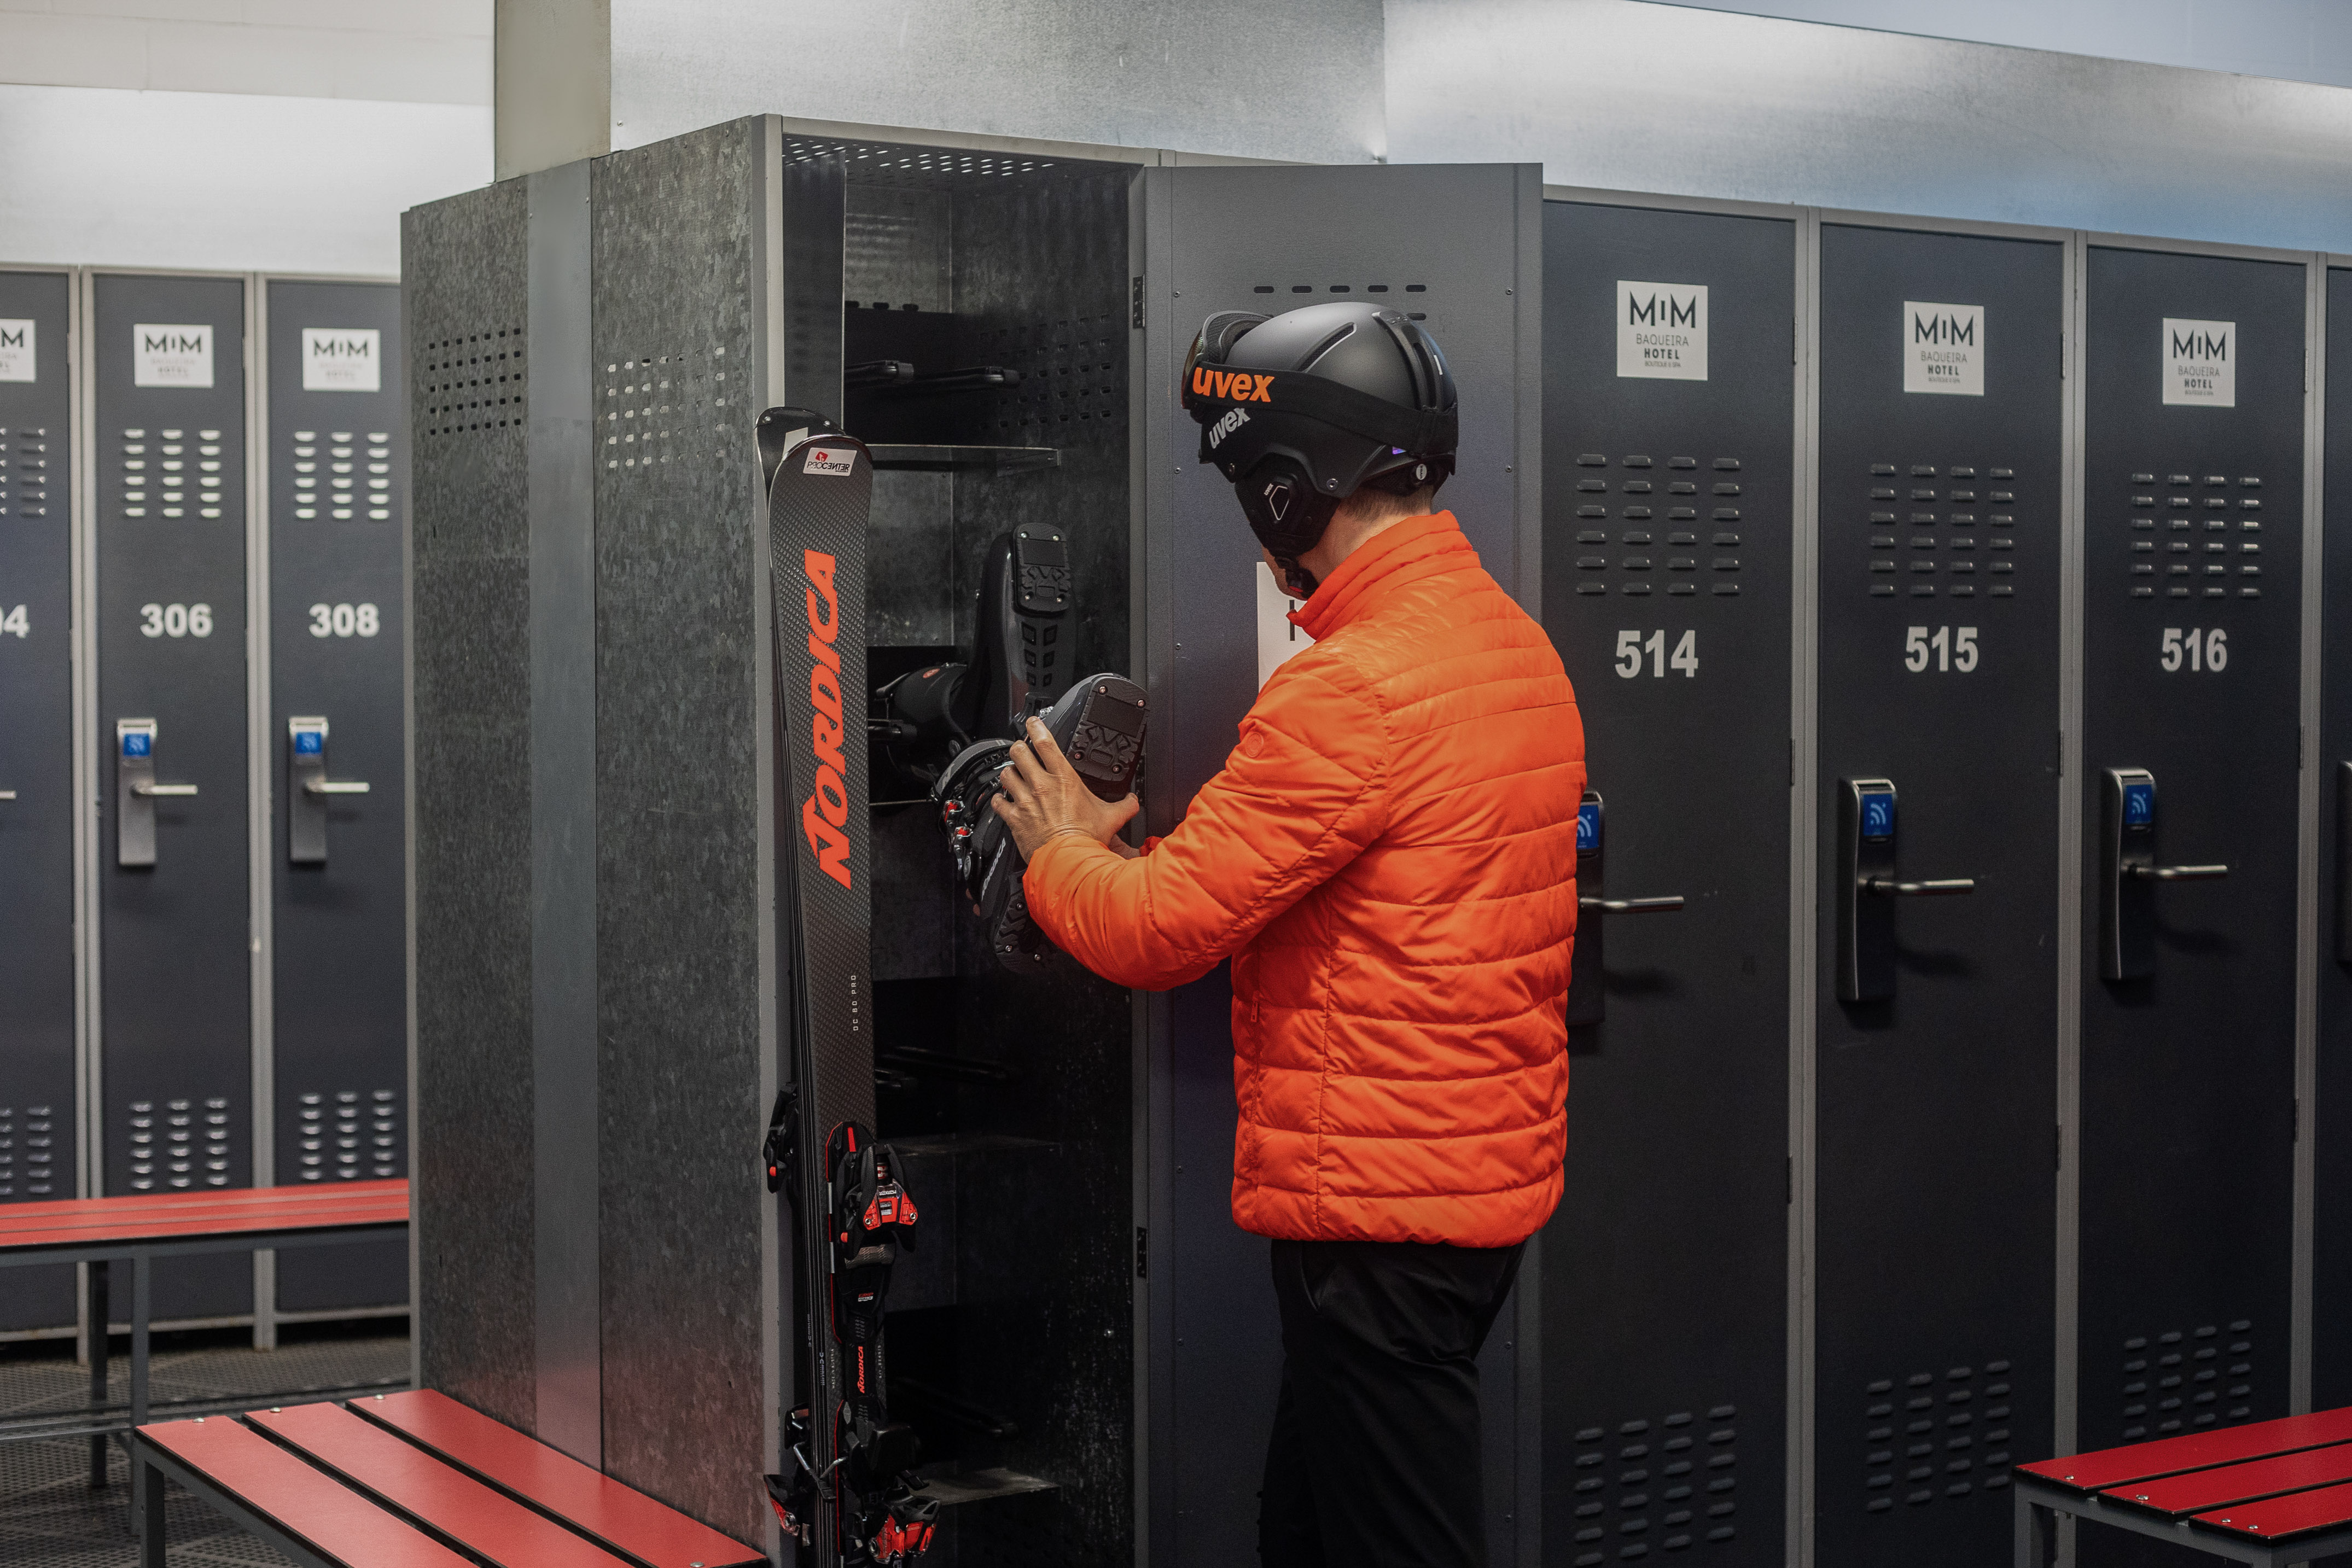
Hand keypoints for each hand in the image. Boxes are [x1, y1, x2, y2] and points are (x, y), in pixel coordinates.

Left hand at [990, 715, 1140, 858]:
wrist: (1067, 861)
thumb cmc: (1086, 839)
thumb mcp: (1112, 818)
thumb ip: (1125, 805)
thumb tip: (1133, 801)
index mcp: (1063, 778)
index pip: (1045, 742)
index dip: (1036, 727)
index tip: (1032, 723)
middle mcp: (1040, 785)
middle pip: (1019, 752)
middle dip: (1019, 749)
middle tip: (1022, 751)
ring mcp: (1025, 801)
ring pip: (1006, 774)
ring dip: (1009, 773)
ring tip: (1013, 775)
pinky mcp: (1014, 818)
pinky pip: (998, 802)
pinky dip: (998, 800)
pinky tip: (1002, 800)